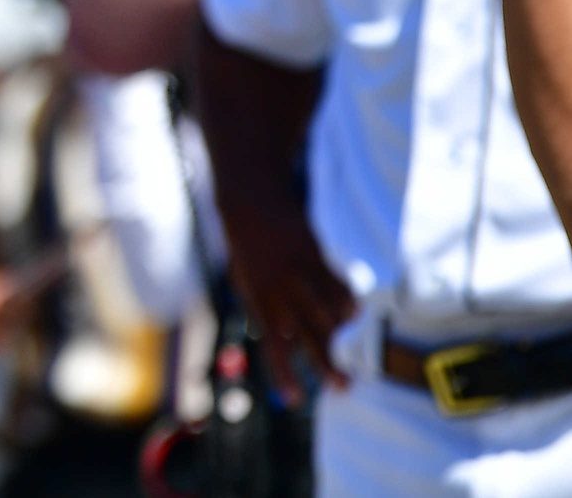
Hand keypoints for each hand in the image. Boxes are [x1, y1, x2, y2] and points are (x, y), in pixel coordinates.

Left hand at [218, 202, 354, 396]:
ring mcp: (298, 272)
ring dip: (343, 336)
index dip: (284, 373)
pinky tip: (356, 315)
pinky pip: (336, 283)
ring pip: (327, 311)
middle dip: (326, 364)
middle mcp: (279, 290)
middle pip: (307, 334)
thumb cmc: (250, 253)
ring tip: (358, 356)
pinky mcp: (315, 255)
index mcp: (259, 301)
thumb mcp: (249, 286)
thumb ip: (268, 315)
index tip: (295, 400)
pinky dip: (347, 300)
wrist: (251, 206)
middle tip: (344, 387)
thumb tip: (291, 348)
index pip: (272, 345)